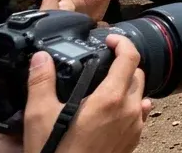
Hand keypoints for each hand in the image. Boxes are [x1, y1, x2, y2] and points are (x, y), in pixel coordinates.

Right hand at [19, 34, 148, 152]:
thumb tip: (41, 59)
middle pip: (137, 74)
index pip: (130, 58)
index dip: (122, 43)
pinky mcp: (133, 141)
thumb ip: (42, 83)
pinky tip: (118, 109)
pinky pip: (140, 115)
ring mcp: (134, 127)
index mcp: (111, 99)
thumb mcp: (41, 116)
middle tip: (105, 62)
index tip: (110, 39)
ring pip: (139, 95)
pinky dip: (132, 106)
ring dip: (127, 85)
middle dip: (124, 63)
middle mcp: (129, 110)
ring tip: (107, 85)